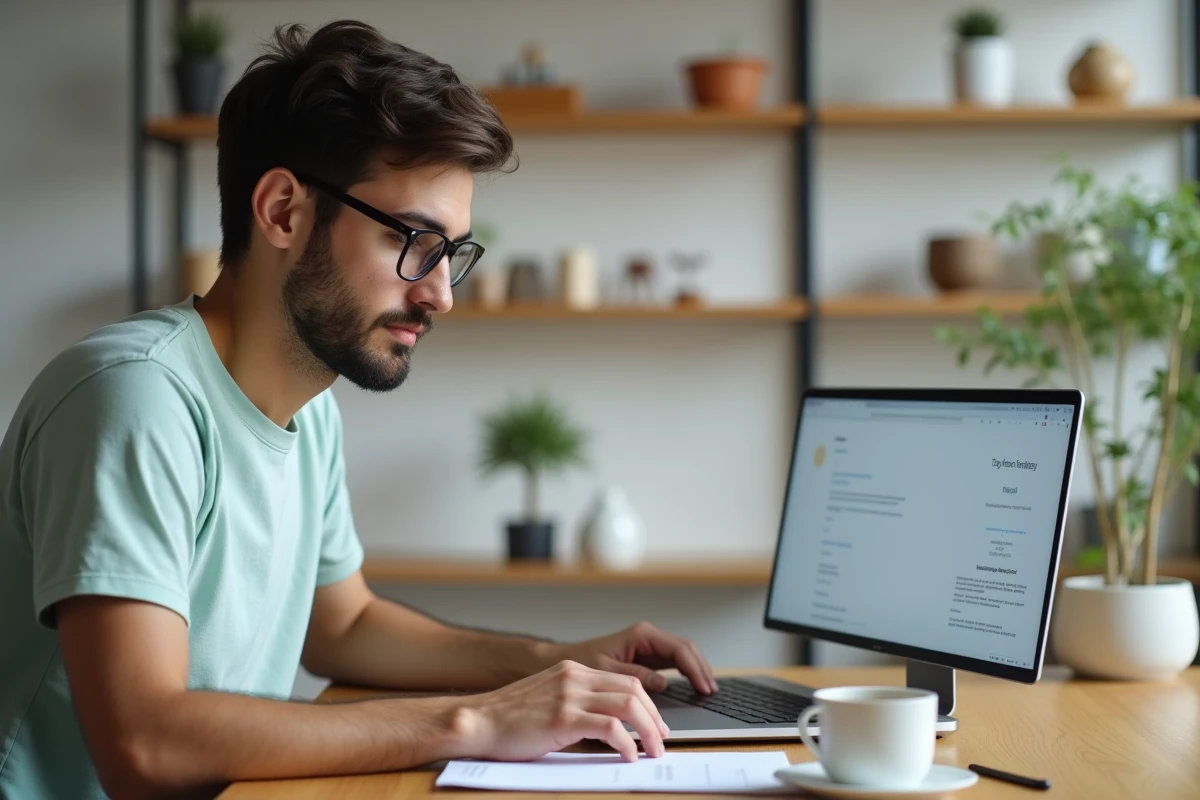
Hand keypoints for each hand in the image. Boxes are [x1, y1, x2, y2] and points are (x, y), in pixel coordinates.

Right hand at [461, 660, 667, 761]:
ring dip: (647, 731)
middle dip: (654, 717)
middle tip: (660, 740)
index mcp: (573, 671)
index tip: (654, 725)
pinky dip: (626, 743)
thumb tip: (609, 727)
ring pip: (628, 705)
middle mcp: (574, 677)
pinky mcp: (563, 717)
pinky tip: (628, 755)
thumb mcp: (548, 699)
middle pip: (633, 690)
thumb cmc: (508, 719)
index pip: (624, 680)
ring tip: (652, 751)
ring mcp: (569, 695)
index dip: (647, 705)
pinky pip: (610, 727)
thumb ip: (576, 703)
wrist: (477, 721)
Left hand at [552, 621, 716, 694]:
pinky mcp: (647, 656)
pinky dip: (687, 673)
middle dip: (701, 669)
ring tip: (707, 691)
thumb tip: (662, 684)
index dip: (695, 669)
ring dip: (697, 670)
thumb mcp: (605, 671)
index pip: (678, 649)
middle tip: (711, 692)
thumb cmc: (580, 662)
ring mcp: (649, 646)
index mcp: (641, 635)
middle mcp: (648, 637)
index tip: (704, 688)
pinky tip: (694, 687)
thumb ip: (634, 676)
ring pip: (683, 654)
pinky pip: (674, 662)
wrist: (563, 660)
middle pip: (686, 649)